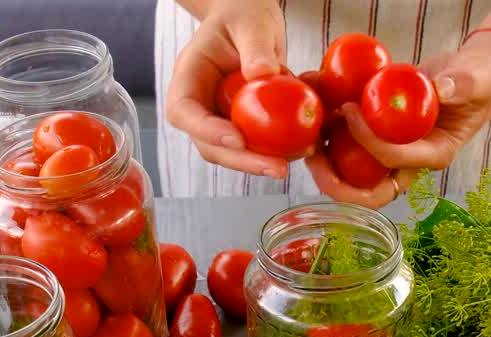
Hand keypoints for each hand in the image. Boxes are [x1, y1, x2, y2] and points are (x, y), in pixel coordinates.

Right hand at [165, 0, 288, 177]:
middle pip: (210, 144)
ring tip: (297, 157)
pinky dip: (279, 150)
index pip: (184, 113)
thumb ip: (255, 46)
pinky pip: (258, 145)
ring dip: (263, 162)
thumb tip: (262, 74)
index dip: (206, 131)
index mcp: (189, 78)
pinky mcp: (245, 124)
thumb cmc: (243, 12)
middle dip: (242, 161)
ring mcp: (221, 118)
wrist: (252, 19)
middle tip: (277, 167)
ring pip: (234, 153)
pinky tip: (306, 148)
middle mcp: (201, 104)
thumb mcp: (251, 22)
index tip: (237, 138)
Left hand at [306, 33, 490, 207]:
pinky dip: (330, 134)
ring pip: (352, 172)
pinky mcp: (380, 134)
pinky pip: (351, 145)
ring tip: (305, 139)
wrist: (475, 75)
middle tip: (313, 156)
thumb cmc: (481, 81)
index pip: (393, 161)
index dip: (368, 142)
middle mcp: (409, 161)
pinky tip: (316, 113)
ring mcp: (392, 151)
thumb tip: (444, 90)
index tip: (351, 112)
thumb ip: (462, 86)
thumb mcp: (477, 81)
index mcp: (433, 155)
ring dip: (325, 162)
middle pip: (368, 190)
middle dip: (336, 182)